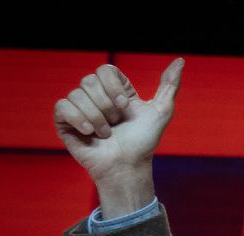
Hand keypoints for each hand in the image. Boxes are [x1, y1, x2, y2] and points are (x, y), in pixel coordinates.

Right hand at [53, 59, 183, 216]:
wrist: (128, 166)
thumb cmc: (144, 142)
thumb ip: (170, 85)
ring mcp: (79, 108)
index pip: (105, 70)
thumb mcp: (161, 111)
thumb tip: (180, 61)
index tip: (125, 106)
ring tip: (106, 134)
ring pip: (76, 94)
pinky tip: (89, 132)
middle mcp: (95, 96)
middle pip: (89, 80)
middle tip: (116, 124)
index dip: (114, 87)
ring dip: (96, 118)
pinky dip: (78, 119)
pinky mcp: (65, 122)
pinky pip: (62, 106)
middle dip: (106, 106)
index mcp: (115, 91)